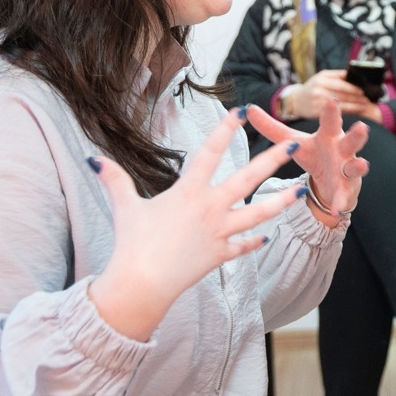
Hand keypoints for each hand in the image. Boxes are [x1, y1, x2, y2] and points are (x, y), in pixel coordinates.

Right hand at [88, 115, 308, 341]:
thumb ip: (114, 180)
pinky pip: (242, 247)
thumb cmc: (131, 245)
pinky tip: (266, 236)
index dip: (225, 129)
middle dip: (273, 160)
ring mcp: (219, 233)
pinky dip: (253, 242)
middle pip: (247, 179)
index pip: (209, 153)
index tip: (241, 110)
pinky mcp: (220, 255)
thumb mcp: (124, 207)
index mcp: (188, 193)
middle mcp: (209, 209)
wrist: (141, 285)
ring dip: (281, 201)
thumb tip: (93, 158)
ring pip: (258, 214)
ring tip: (302, 189)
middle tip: (294, 145)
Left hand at [243, 100, 369, 225]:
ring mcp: (347, 169)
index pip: (331, 121)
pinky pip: (344, 196)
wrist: (329, 183)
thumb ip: (272, 127)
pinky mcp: (346, 189)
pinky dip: (340, 202)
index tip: (332, 99)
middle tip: (362, 127)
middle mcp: (342, 150)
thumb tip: (249, 108)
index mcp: (328, 136)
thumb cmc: (314, 155)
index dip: (332, 111)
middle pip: (352, 140)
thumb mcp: (293, 142)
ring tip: (362, 164)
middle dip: (357, 134)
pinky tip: (336, 208)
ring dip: (359, 165)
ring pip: (356, 166)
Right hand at [283, 69, 369, 120]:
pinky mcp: (316, 113)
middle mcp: (318, 90)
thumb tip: (356, 75)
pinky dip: (346, 112)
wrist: (295, 101)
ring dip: (354, 106)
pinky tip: (355, 111)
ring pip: (340, 105)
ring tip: (364, 105)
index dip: (353, 88)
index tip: (363, 91)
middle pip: (342, 95)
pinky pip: (335, 113)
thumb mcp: (322, 77)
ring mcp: (317, 102)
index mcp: (321, 79)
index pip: (341, 84)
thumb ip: (338, 75)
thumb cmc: (314, 87)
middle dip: (356, 98)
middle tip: (367, 99)